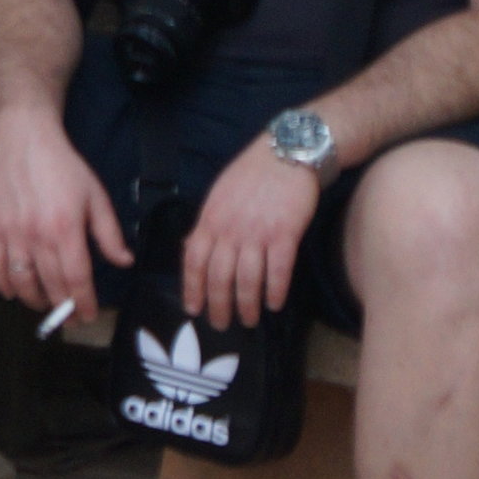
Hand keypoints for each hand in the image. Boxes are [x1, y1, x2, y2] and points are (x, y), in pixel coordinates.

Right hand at [0, 108, 124, 324]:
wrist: (25, 139)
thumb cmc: (64, 167)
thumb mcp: (96, 196)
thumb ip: (109, 233)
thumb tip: (123, 262)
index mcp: (66, 229)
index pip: (76, 279)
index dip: (83, 302)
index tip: (88, 315)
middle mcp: (37, 236)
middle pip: (50, 285)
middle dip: (63, 308)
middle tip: (69, 319)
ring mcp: (11, 233)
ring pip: (21, 281)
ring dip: (35, 300)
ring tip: (46, 305)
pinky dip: (3, 284)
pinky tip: (13, 292)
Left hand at [183, 144, 321, 330]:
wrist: (285, 154)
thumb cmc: (251, 174)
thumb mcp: (218, 195)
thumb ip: (208, 224)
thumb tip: (193, 250)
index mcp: (210, 219)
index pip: (194, 260)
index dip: (192, 288)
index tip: (192, 309)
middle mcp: (230, 229)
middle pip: (219, 276)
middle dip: (218, 305)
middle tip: (221, 324)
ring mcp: (257, 233)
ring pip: (247, 279)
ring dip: (246, 305)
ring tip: (248, 320)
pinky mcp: (284, 234)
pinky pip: (278, 271)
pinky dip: (275, 291)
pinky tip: (275, 304)